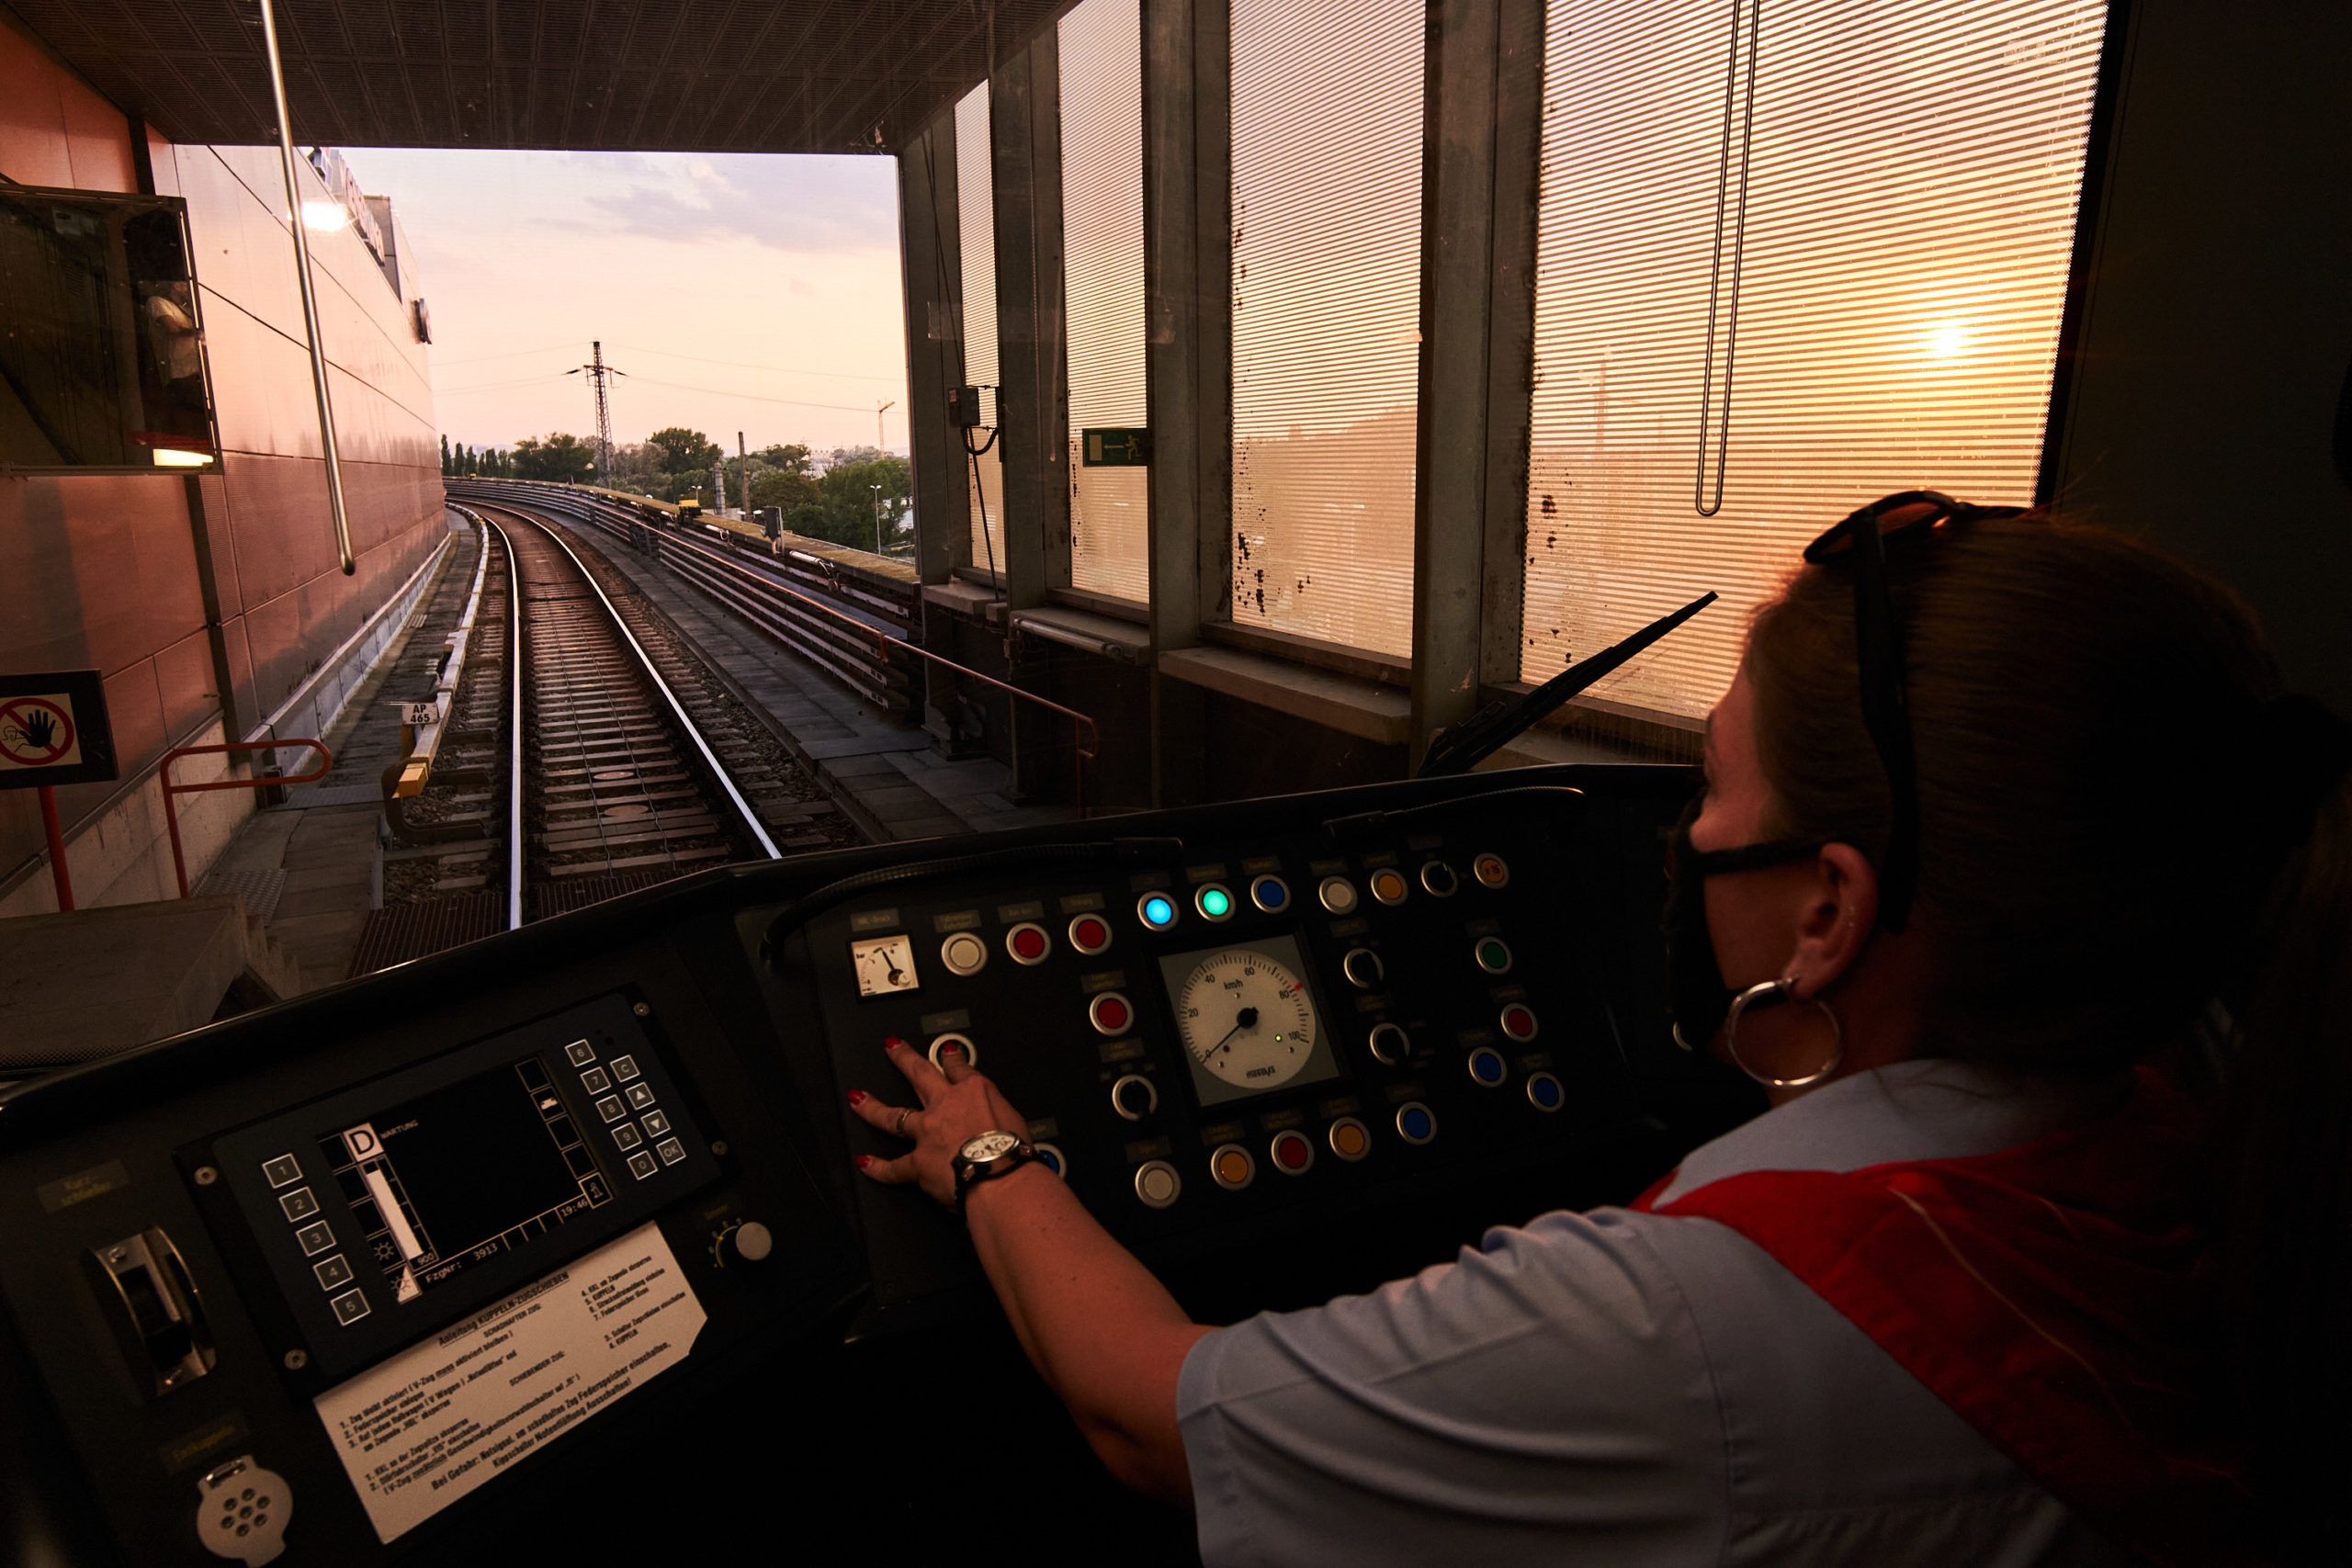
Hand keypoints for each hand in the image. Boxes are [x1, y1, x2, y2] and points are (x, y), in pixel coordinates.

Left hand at [849, 1036, 1031, 1208]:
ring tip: (858, 1099)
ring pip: (894, 1116)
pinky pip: (894, 1167)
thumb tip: (1002, 1131)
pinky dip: (878, 1168)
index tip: (946, 1050)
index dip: (951, 1057)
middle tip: (892, 1047)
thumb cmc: (1014, 1152)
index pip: (960, 1068)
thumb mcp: (1017, 1122)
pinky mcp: (918, 1162)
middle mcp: (946, 1106)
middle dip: (904, 1058)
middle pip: (919, 1074)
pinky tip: (865, 1164)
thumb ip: (1001, 1121)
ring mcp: (927, 1132)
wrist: (1000, 1175)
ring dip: (872, 1107)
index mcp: (975, 1092)